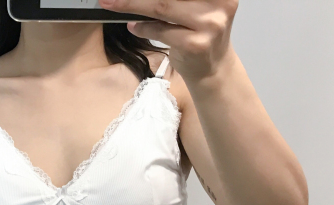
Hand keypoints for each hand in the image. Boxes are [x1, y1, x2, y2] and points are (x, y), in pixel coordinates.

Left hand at [100, 0, 238, 83]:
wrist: (212, 68)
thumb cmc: (200, 33)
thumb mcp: (197, 7)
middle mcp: (219, 3)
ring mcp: (209, 25)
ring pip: (162, 7)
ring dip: (133, 5)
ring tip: (114, 4)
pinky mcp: (195, 44)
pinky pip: (160, 31)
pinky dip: (143, 28)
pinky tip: (133, 26)